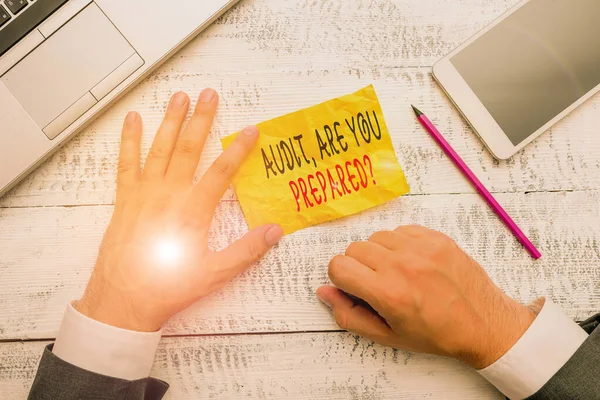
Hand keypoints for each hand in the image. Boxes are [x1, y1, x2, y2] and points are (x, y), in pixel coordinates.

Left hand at [76, 90, 283, 331]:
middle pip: (189, 149)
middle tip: (210, 94)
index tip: (251, 130)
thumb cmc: (167, 289)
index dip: (240, 149)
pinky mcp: (124, 199)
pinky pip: (126, 163)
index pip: (222, 172)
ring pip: (160, 149)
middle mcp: (168, 195)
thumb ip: (246, 251)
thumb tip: (274, 231)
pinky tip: (132, 120)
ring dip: (171, 121)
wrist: (122, 301)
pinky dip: (129, 140)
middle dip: (202, 119)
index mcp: (193, 211)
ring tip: (179, 97)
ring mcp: (143, 194)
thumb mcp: (214, 274)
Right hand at [317, 225, 535, 368]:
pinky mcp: (436, 238)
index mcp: (387, 293)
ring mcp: (421, 248)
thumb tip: (324, 292)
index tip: (357, 289)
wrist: (482, 323)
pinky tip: (412, 262)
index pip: (338, 266)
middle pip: (354, 249)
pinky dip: (400, 244)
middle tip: (378, 284)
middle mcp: (401, 265)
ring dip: (379, 254)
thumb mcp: (387, 336)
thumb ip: (349, 315)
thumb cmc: (435, 334)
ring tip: (398, 273)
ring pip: (376, 237)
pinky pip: (400, 230)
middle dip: (359, 267)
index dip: (342, 280)